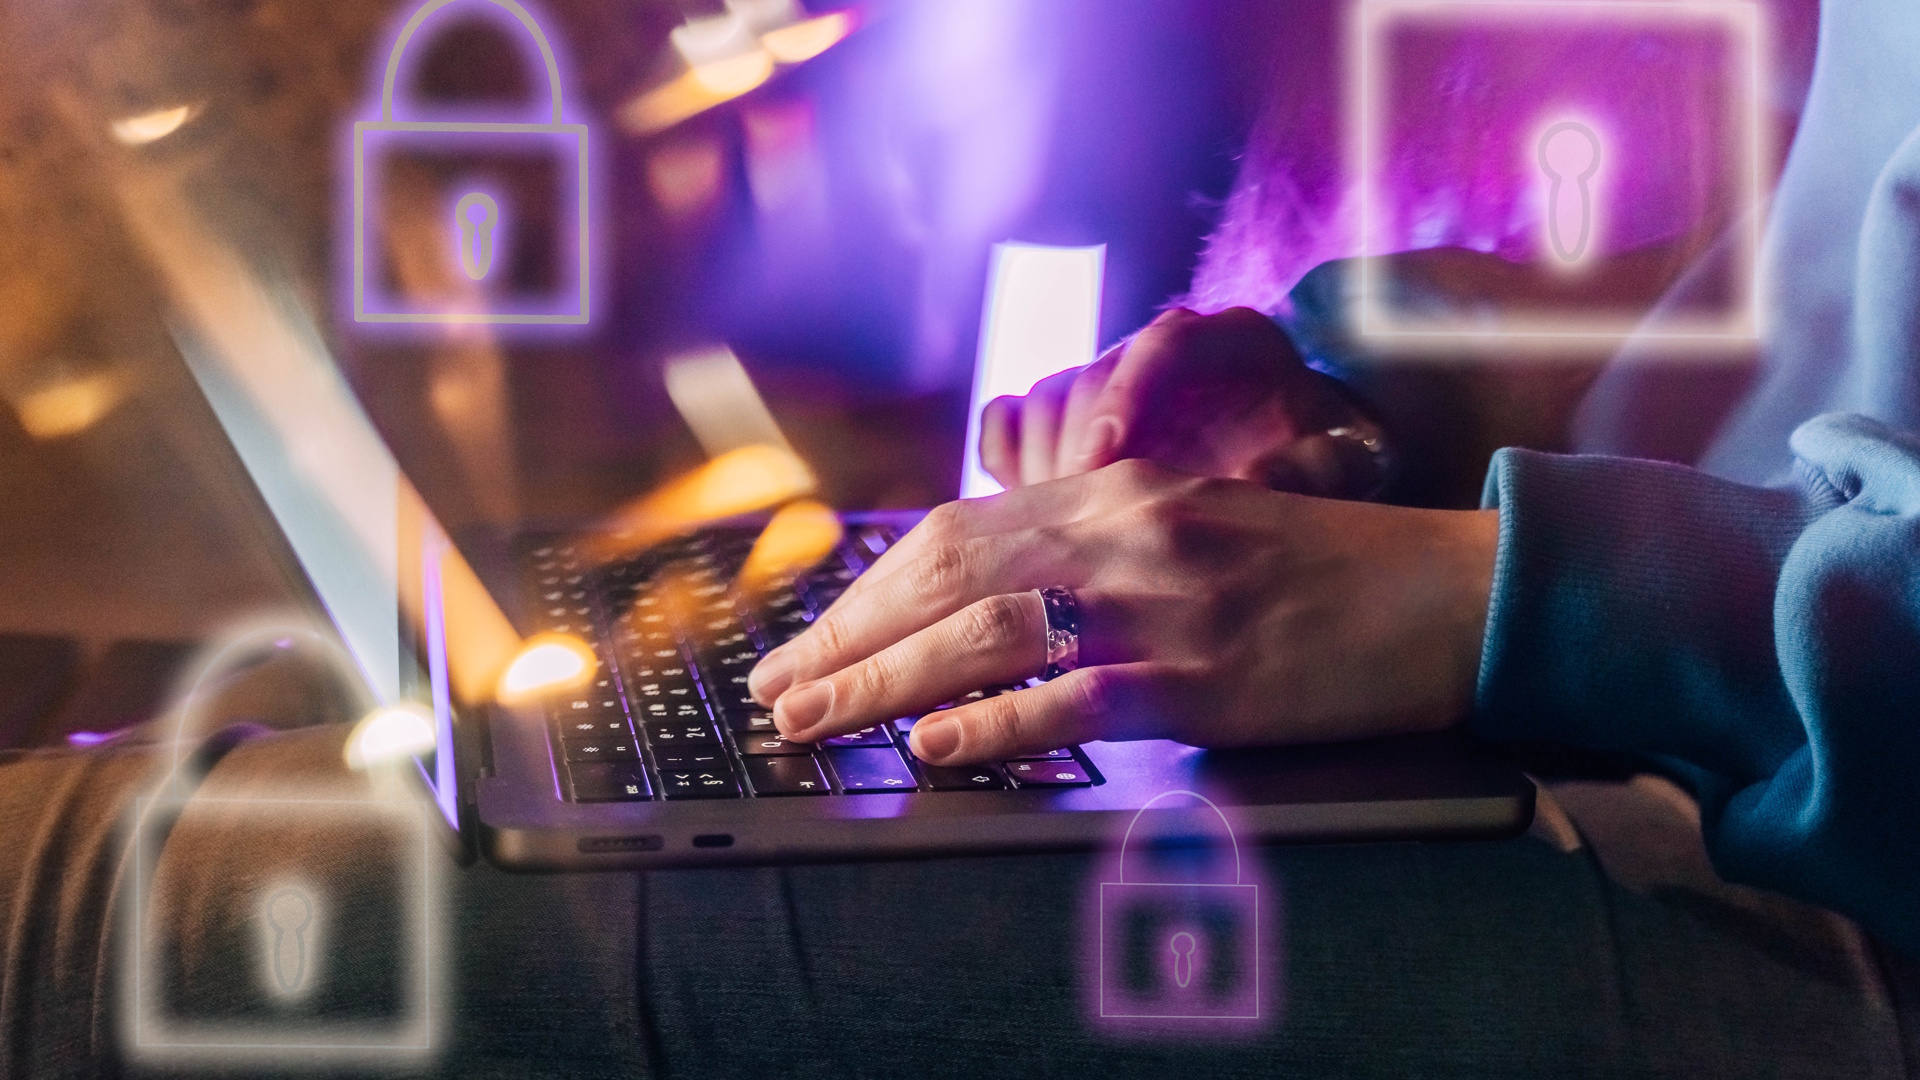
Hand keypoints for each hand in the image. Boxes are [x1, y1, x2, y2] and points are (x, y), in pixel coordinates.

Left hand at [747, 460, 1498, 765]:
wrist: (1450, 594)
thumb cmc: (1326, 570)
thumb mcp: (1199, 526)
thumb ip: (1100, 544)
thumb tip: (994, 593)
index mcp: (1121, 490)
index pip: (957, 532)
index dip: (870, 587)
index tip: (813, 635)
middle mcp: (1127, 533)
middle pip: (949, 577)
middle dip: (848, 636)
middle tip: (777, 689)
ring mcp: (1164, 605)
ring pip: (987, 631)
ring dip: (883, 680)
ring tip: (814, 722)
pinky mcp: (1206, 679)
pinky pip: (1078, 697)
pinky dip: (997, 721)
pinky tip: (936, 745)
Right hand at [978, 307, 1387, 496]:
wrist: (1299, 456)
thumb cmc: (1319, 458)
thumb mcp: (1337, 462)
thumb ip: (1309, 469)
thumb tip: (1256, 482)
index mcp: (1229, 339)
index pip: (1161, 343)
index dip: (1125, 394)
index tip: (1107, 453)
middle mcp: (1156, 349)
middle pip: (1086, 377)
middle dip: (1071, 450)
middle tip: (1070, 518)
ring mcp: (1103, 382)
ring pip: (1040, 404)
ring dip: (1037, 467)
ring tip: (1055, 532)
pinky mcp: (1066, 417)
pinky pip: (1008, 421)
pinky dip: (1005, 461)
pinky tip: (1024, 514)